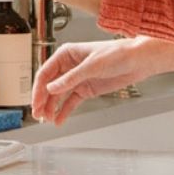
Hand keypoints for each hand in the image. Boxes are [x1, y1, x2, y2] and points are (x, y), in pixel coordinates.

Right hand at [32, 36, 173, 124]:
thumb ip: (70, 78)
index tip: (35, 102)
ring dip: (52, 107)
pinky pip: (71, 102)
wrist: (138, 61)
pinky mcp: (87, 88)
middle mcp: (70, 66)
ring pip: (59, 95)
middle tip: (38, 115)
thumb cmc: (117, 54)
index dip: (38, 88)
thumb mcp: (92, 66)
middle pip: (50, 86)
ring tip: (48, 120)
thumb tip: (51, 88)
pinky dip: (65, 111)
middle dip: (43, 100)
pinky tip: (59, 120)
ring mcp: (78, 78)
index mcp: (67, 54)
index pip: (46, 72)